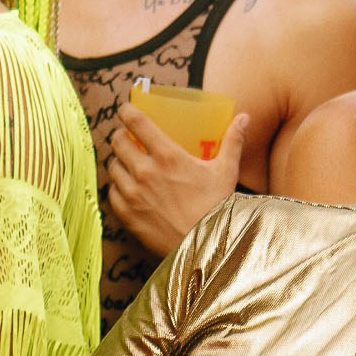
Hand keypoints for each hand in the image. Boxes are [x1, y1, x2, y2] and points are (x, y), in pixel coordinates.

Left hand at [108, 104, 247, 258]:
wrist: (206, 245)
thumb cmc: (217, 206)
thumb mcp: (226, 170)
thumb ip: (232, 141)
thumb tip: (243, 117)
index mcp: (167, 156)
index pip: (136, 123)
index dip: (127, 112)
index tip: (126, 110)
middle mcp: (145, 171)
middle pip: (118, 142)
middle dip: (121, 136)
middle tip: (127, 137)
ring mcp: (133, 193)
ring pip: (112, 166)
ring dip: (118, 161)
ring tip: (127, 162)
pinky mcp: (126, 213)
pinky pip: (111, 192)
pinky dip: (116, 186)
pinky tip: (126, 186)